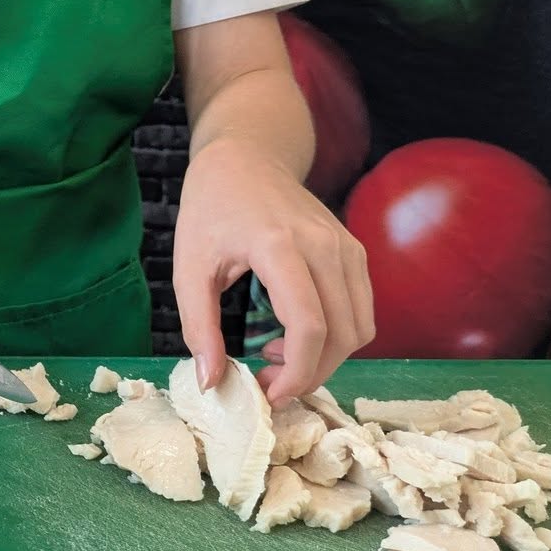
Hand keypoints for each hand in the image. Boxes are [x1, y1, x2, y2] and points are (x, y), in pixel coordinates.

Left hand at [173, 138, 373, 404]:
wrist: (246, 156)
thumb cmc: (211, 208)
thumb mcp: (189, 267)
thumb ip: (199, 327)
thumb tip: (212, 384)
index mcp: (280, 246)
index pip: (309, 326)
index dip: (296, 373)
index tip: (268, 393)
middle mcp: (325, 245)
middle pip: (342, 335)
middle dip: (310, 373)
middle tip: (268, 382)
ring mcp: (346, 246)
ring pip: (360, 328)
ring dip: (327, 357)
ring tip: (276, 355)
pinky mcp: (354, 250)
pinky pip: (362, 310)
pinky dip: (337, 335)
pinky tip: (293, 331)